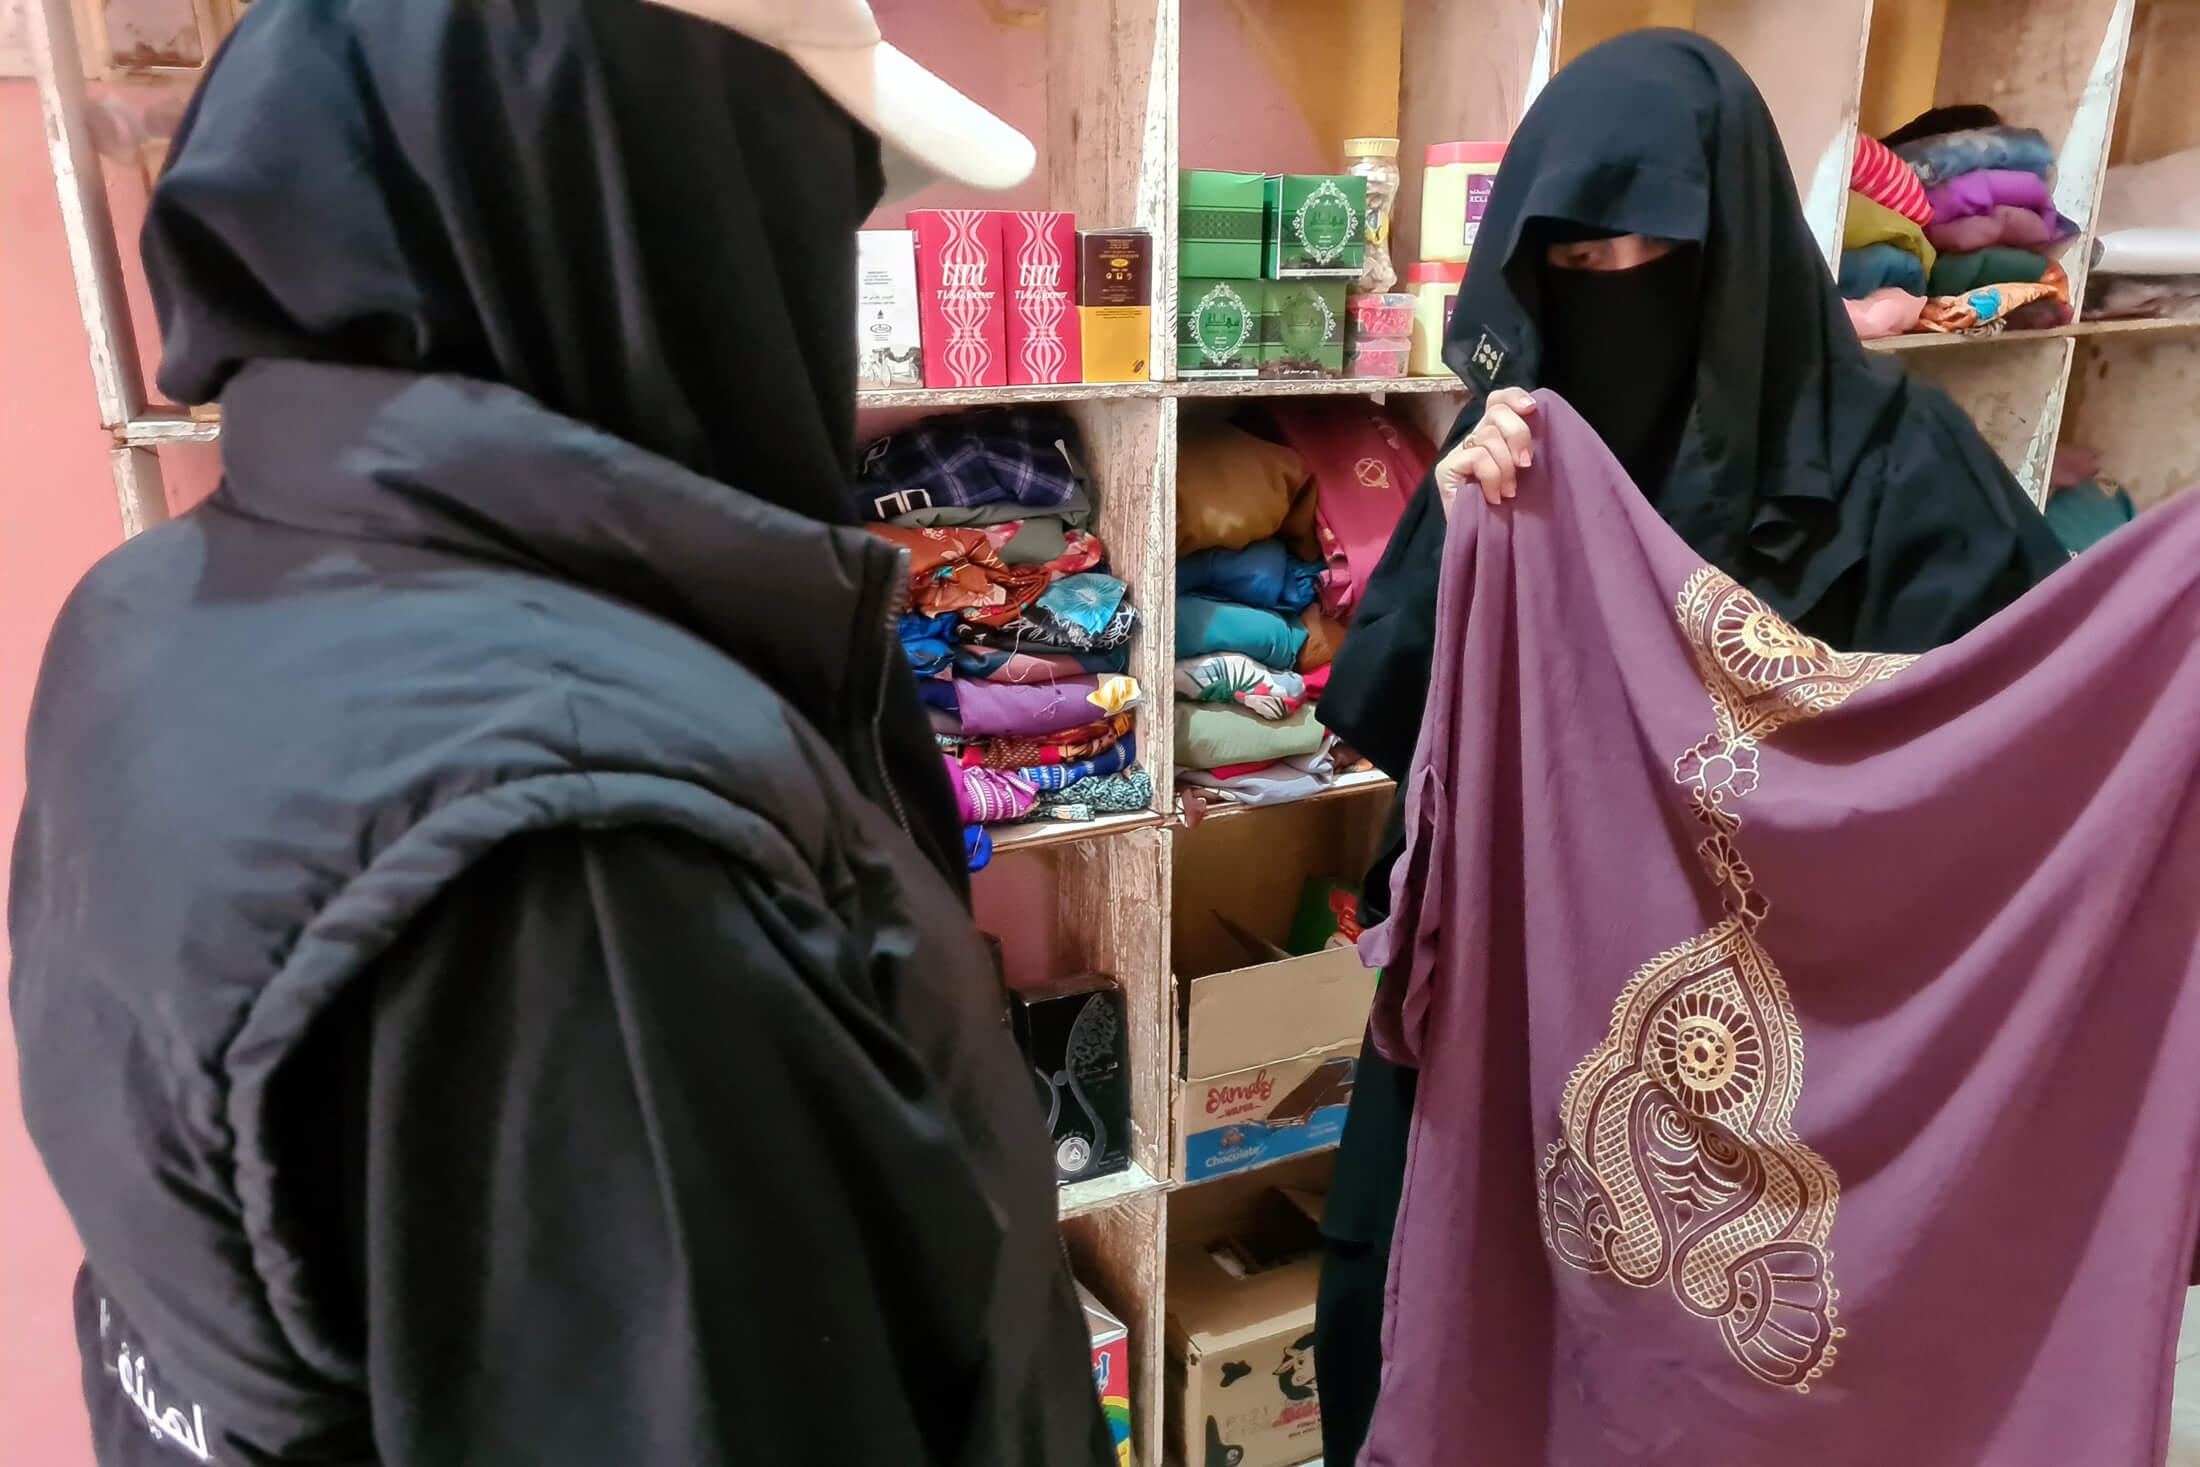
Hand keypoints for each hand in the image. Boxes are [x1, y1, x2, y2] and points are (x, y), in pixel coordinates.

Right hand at [1435, 388, 1537, 515]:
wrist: (1485, 544)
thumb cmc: (1510, 512)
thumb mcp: (1526, 474)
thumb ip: (1526, 449)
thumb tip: (1538, 421)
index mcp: (1494, 435)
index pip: (1498, 400)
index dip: (1514, 396)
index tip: (1532, 408)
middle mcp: (1473, 439)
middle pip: (1496, 412)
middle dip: (1518, 435)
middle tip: (1526, 465)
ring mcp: (1457, 454)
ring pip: (1488, 436)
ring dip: (1505, 467)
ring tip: (1509, 492)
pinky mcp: (1446, 470)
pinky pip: (1477, 458)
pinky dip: (1492, 477)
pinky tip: (1493, 497)